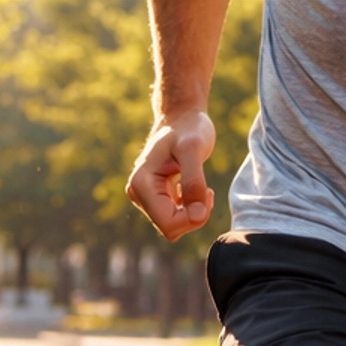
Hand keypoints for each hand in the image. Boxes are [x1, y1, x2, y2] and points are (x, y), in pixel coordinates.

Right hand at [127, 109, 216, 241]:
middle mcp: (138, 193)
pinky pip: (175, 218)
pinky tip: (196, 189)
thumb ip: (194, 182)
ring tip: (202, 188)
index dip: (193, 218)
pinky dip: (190, 208)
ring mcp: (145, 196)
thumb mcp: (194, 149)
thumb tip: (197, 216)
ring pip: (174, 225)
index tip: (208, 193)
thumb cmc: (188, 129)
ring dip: (193, 211)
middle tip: (207, 190)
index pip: (169, 225)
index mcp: (142, 184)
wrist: (182, 117)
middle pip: (171, 228)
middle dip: (193, 215)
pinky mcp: (155, 197)